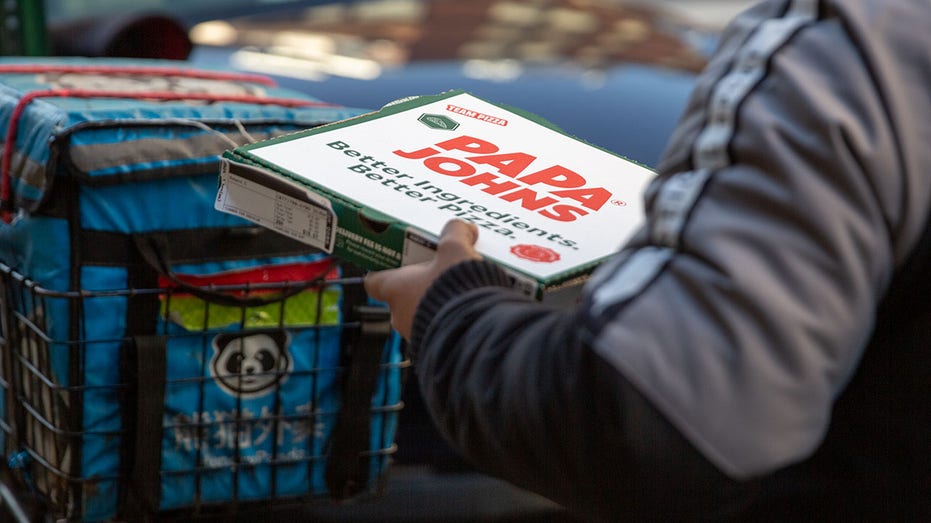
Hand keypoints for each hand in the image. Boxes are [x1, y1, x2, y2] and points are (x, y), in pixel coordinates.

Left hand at [365, 220, 480, 338]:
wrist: (476, 331)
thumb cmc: (456, 290)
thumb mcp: (457, 250)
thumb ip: (456, 233)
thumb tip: (463, 227)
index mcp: (395, 289)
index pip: (373, 281)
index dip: (383, 270)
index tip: (396, 261)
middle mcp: (400, 315)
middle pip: (402, 295)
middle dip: (420, 283)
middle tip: (440, 269)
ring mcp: (417, 335)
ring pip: (421, 314)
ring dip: (437, 302)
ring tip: (462, 288)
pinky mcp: (437, 348)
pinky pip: (439, 329)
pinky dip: (450, 319)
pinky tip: (471, 307)